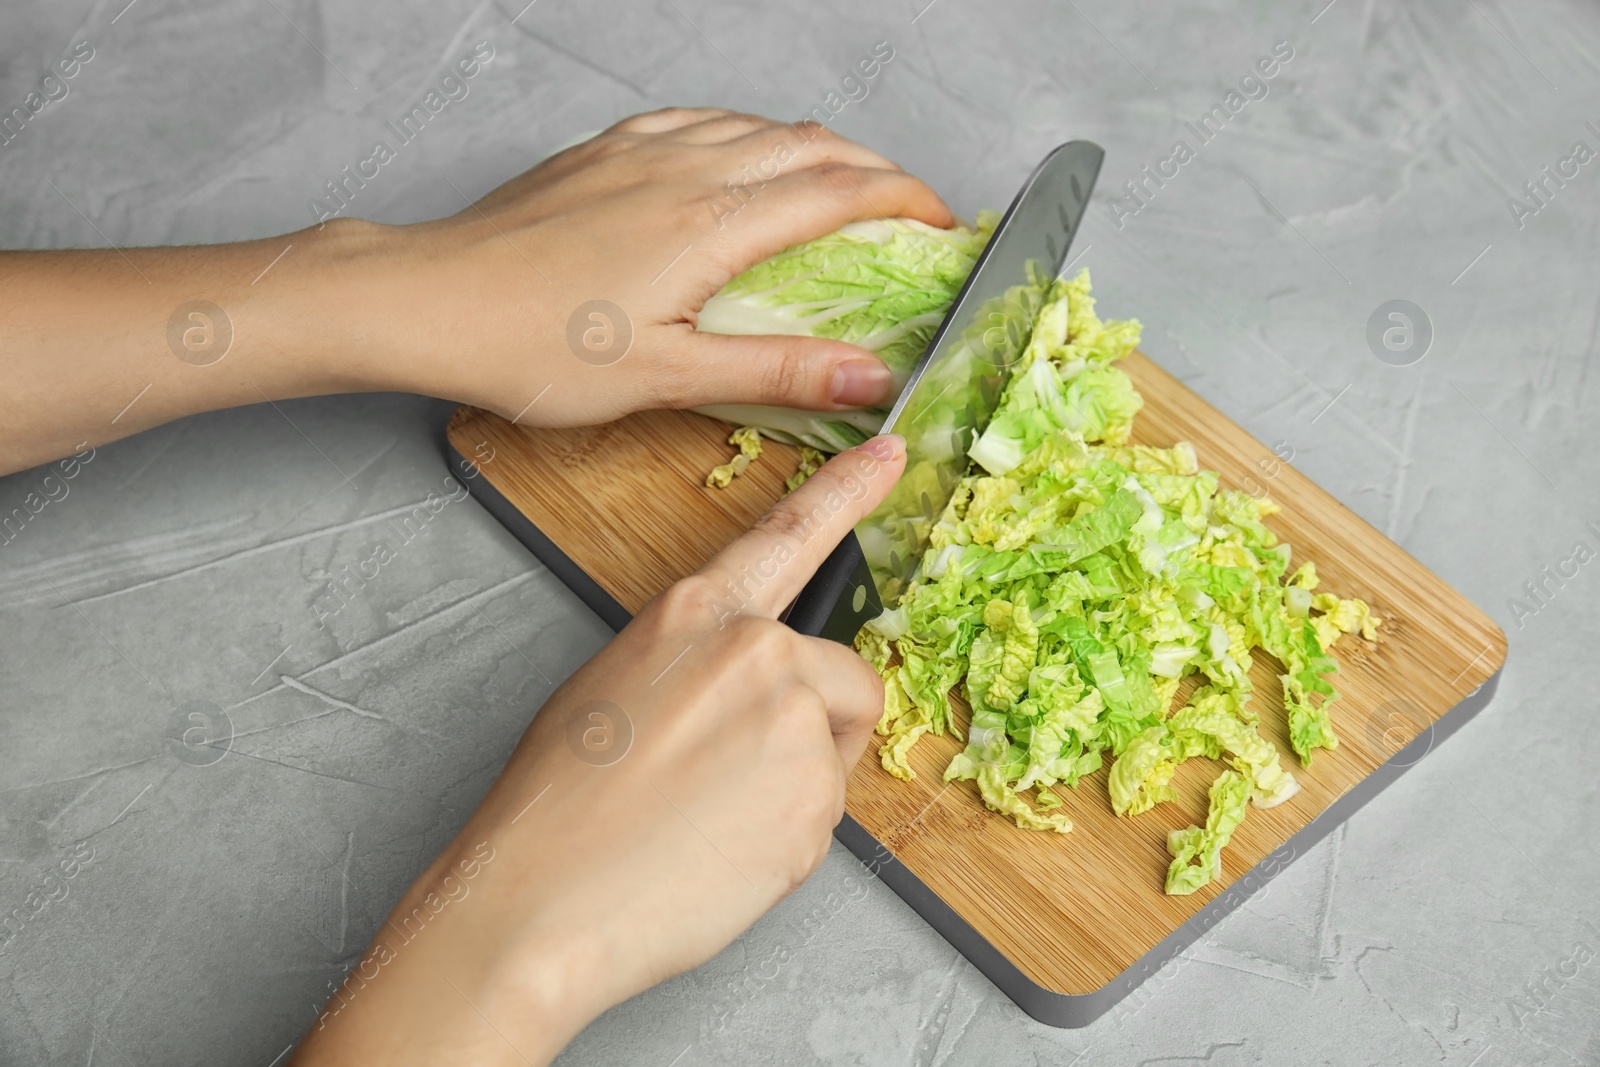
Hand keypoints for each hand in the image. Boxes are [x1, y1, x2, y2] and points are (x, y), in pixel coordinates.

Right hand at [289, 433, 906, 1065]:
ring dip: (799, 787)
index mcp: (696, 613)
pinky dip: (789, 839)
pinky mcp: (815, 799)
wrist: (539, 900)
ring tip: (713, 823)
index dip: (848, 490)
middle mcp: (757, 652)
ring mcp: (794, 723)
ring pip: (836, 753)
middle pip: (845, 678)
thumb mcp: (616, 686)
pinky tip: (723, 854)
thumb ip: (699, 664)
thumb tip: (752, 690)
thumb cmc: (558, 802)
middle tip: (748, 777)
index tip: (894, 452)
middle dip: (824, 725)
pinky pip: (827, 816)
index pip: (789, 535)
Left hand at [388, 107, 953, 426]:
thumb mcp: (668, 376)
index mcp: (714, 223)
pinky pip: (697, 120)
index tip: (943, 220)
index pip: (840, 191)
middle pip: (810, 144)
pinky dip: (744, 134)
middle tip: (904, 205)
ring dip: (812, 148)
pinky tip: (735, 156)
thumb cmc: (533, 347)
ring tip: (836, 182)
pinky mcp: (601, 152)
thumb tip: (869, 375)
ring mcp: (640, 151)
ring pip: (755, 125)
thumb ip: (776, 371)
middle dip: (873, 166)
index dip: (906, 199)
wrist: (428, 300)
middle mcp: (687, 169)